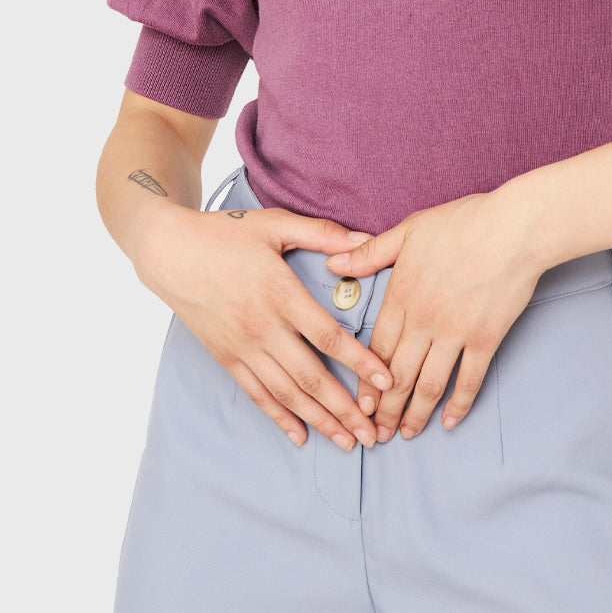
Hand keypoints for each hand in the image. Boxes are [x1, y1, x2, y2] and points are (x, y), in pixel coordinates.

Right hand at [133, 203, 394, 450]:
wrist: (170, 253)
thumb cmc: (225, 234)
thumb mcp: (275, 224)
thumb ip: (322, 233)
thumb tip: (365, 239)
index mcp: (281, 293)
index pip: (328, 336)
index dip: (360, 362)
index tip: (387, 381)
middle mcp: (263, 328)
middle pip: (311, 377)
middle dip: (345, 408)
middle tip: (373, 432)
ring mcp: (243, 347)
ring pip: (286, 393)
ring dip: (319, 420)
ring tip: (346, 441)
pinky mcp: (226, 357)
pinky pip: (256, 394)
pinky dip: (279, 417)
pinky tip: (300, 435)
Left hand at [324, 190, 542, 441]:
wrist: (513, 227)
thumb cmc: (463, 221)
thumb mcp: (409, 230)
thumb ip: (370, 253)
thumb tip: (333, 262)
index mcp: (401, 295)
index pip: (375, 349)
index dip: (365, 381)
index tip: (359, 403)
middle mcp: (423, 321)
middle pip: (397, 375)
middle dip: (385, 409)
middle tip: (376, 434)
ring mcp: (454, 333)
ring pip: (428, 385)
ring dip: (415, 414)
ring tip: (407, 434)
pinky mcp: (485, 339)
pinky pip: (468, 380)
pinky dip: (458, 405)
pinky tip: (450, 422)